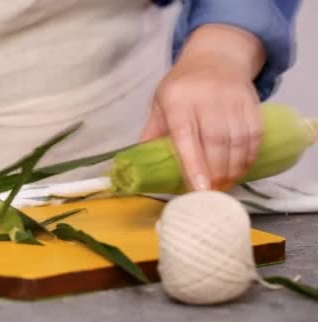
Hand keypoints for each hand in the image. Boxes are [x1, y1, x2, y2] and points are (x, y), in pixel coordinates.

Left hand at [141, 24, 266, 191]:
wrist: (215, 55)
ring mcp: (231, 99)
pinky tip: (240, 170)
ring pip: (237, 140)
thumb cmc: (182, 86)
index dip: (193, 164)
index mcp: (177, 100)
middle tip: (210, 193)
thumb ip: (152, 132)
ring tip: (224, 186)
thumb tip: (139, 162)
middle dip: (215, 172)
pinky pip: (254, 133)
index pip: (185, 135)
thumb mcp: (160, 103)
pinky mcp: (251, 102)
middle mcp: (206, 98)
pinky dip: (249, 156)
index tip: (198, 188)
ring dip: (233, 168)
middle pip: (215, 141)